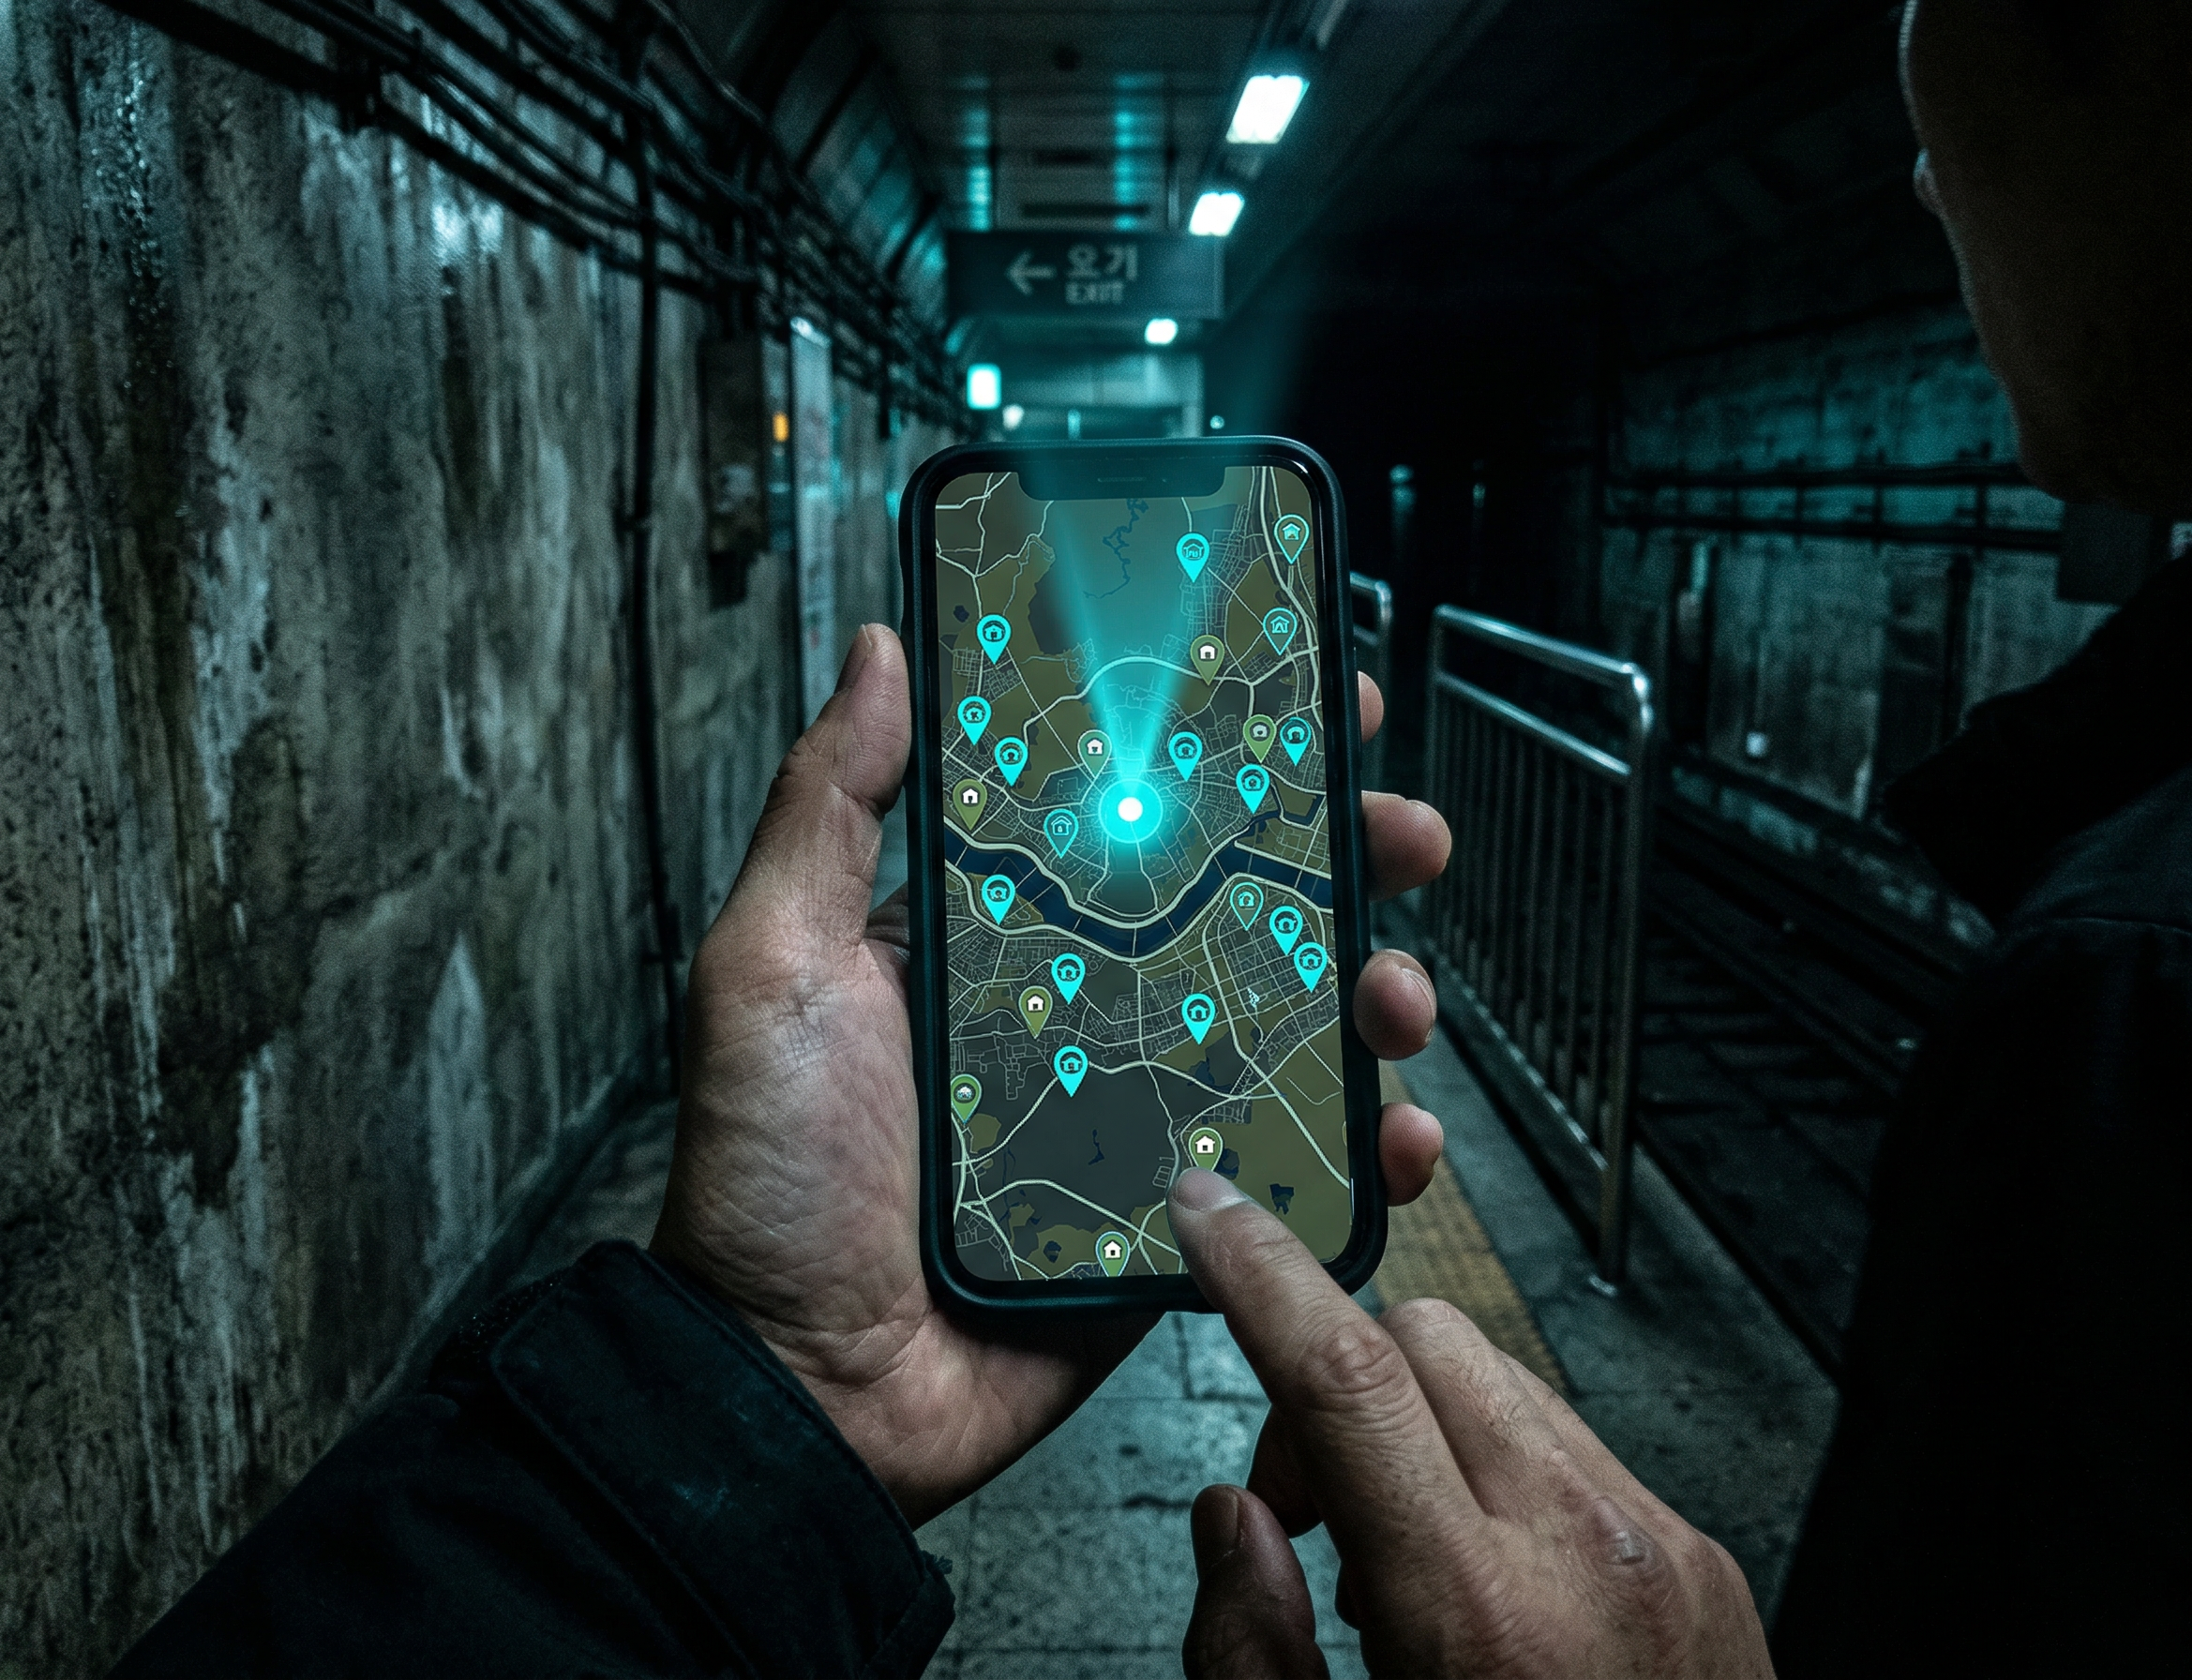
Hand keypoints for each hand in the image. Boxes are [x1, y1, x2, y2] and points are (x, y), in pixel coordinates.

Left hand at [650, 625, 1453, 1524]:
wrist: (797, 1390)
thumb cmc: (767, 1175)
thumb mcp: (773, 962)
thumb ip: (829, 807)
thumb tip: (881, 646)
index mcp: (999, 939)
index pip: (1130, 819)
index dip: (1224, 759)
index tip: (1310, 705)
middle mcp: (1081, 1012)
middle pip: (1241, 913)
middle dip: (1342, 865)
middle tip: (1405, 834)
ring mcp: (1141, 1117)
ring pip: (1292, 1031)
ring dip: (1375, 997)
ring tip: (1401, 995)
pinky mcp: (1177, 1219)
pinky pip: (1293, 1172)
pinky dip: (1367, 1152)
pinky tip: (1400, 1135)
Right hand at [1170, 1169, 1773, 1678]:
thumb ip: (1252, 1654)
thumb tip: (1235, 1517)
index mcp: (1478, 1618)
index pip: (1347, 1376)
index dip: (1262, 1275)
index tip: (1209, 1210)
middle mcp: (1585, 1552)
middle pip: (1420, 1343)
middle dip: (1332, 1388)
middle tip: (1305, 1517)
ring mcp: (1660, 1547)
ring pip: (1496, 1379)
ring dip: (1416, 1430)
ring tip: (1397, 1565)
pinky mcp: (1701, 1558)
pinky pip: (1568, 1444)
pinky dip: (1496, 1473)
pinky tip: (1484, 1586)